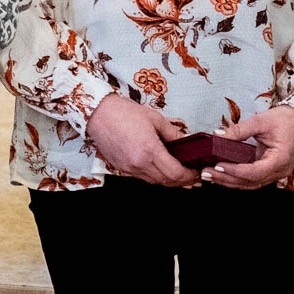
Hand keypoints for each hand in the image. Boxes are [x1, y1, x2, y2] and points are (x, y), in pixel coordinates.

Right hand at [85, 96, 199, 186]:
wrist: (96, 113)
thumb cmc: (123, 112)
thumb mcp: (155, 119)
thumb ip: (174, 133)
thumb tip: (188, 142)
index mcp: (150, 150)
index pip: (176, 173)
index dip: (190, 176)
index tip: (197, 172)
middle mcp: (138, 163)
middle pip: (167, 181)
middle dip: (183, 181)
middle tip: (193, 176)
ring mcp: (128, 167)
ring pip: (154, 181)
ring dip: (168, 180)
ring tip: (178, 174)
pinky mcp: (120, 167)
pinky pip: (141, 177)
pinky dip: (153, 175)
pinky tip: (158, 168)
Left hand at [205, 106, 293, 188]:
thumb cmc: (283, 120)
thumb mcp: (259, 121)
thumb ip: (238, 130)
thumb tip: (217, 136)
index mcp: (280, 159)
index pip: (255, 172)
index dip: (235, 171)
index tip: (217, 166)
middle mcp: (279, 170)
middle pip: (250, 181)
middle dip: (226, 179)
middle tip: (206, 173)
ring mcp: (275, 173)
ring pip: (250, 183)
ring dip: (229, 181)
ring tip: (209, 176)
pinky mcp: (269, 171)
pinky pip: (251, 179)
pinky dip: (236, 178)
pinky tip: (221, 175)